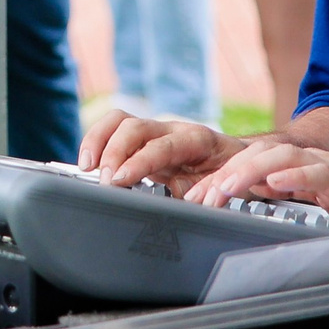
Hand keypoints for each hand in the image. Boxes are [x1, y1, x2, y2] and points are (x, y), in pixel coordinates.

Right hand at [79, 109, 243, 196]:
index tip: (120, 180)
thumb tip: (184, 206)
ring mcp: (156, 132)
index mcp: (196, 140)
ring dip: (98, 141)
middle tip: (105, 181)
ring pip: (119, 121)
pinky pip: (114, 130)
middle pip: (134, 126)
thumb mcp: (223, 188)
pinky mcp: (142, 141)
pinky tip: (89, 163)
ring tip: (86, 166)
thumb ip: (201, 195)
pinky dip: (97, 143)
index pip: (161, 146)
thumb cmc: (232, 175)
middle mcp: (173, 129)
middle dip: (114, 152)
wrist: (242, 159)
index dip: (138, 161)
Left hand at [189, 140, 328, 242]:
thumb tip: (247, 203)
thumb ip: (284, 199)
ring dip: (248, 172)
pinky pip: (318, 174)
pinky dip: (295, 177)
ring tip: (225, 188)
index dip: (217, 178)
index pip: (248, 165)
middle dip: (222, 176)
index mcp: (296, 168)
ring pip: (280, 158)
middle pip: (255, 156)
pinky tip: (276, 184)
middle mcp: (307, 162)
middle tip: (197, 198)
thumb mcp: (317, 203)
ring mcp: (327, 168)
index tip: (192, 197)